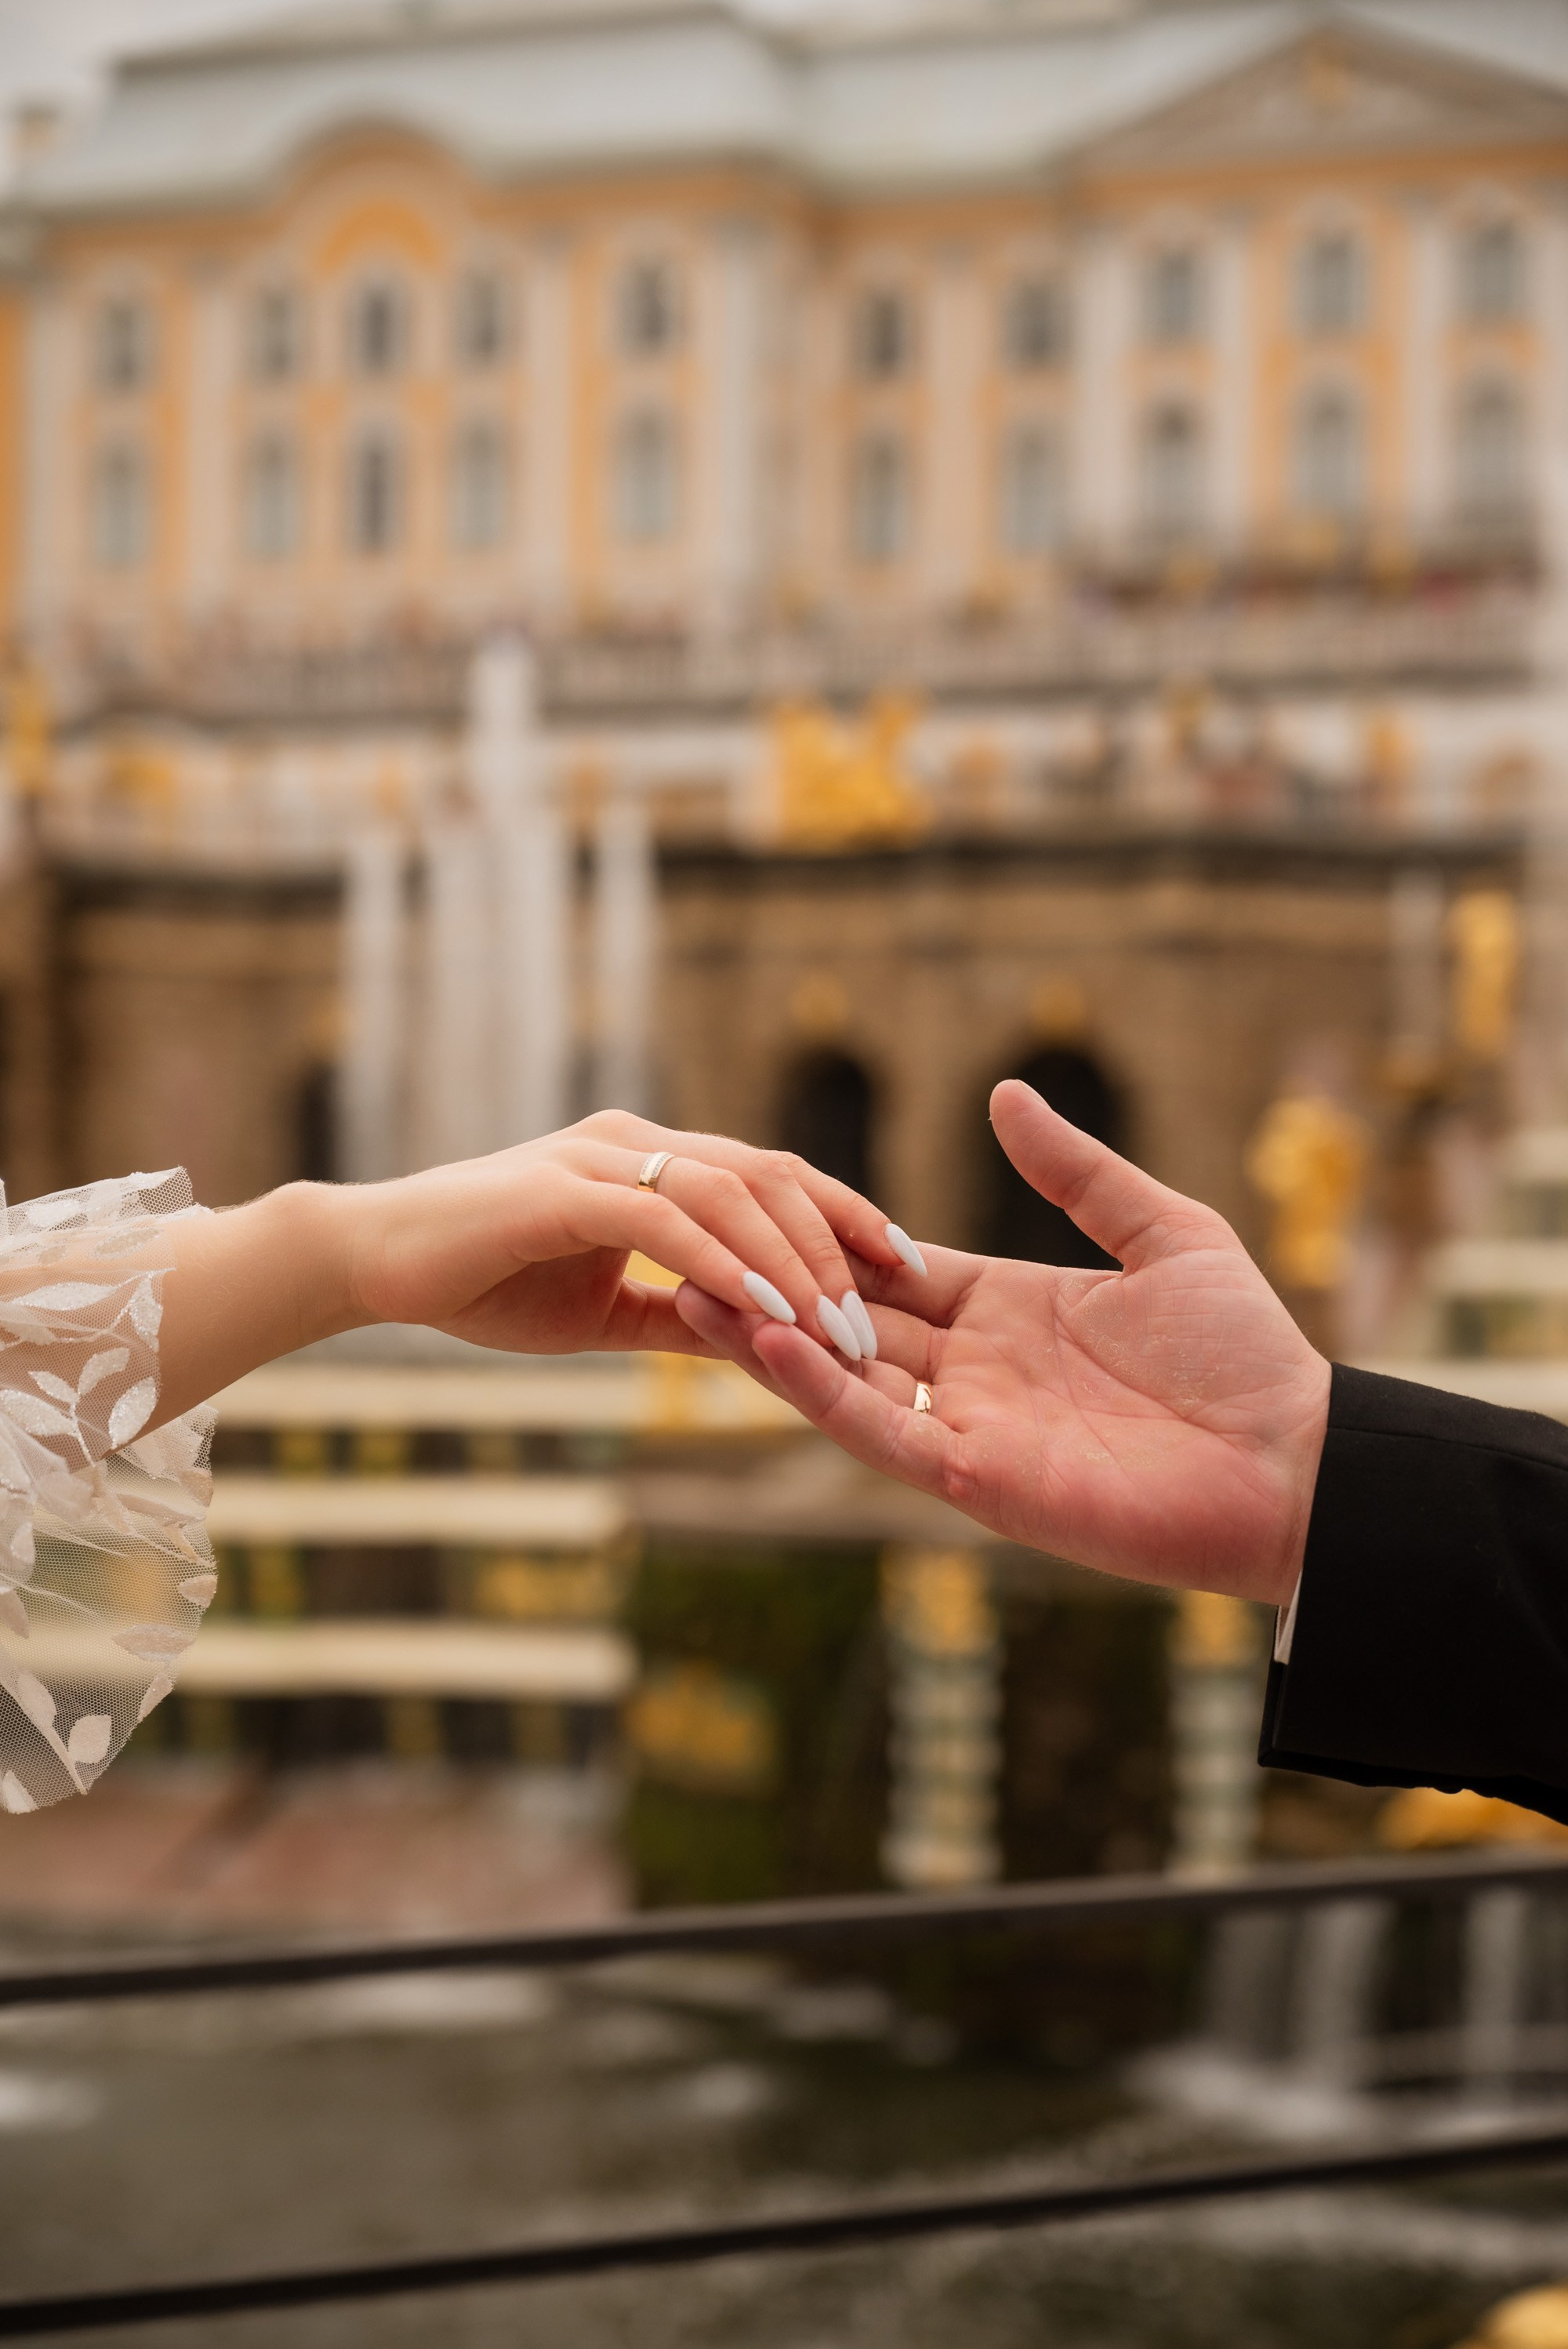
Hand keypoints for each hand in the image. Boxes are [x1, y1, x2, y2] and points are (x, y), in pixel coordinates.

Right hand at [149, 1113, 908, 1422]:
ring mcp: (599, 1159)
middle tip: (887, 1316)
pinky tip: (766, 1305)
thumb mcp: (606, 1310)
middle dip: (841, 1243)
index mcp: (650, 1161)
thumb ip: (681, 1315)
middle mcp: (635, 1143)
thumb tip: (761, 1344)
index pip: (774, 1178)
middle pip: (770, 1175)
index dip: (847, 1219)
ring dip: (792, 1260)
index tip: (904, 1274)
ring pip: (729, 1190)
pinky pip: (663, 1219)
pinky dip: (722, 1261)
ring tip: (839, 1325)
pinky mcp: (561, 1190)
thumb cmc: (484, 1282)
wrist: (374, 1264)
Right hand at [675, 1081, 1331, 1606]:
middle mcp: (972, 1371)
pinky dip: (814, 1391)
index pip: (892, 1267)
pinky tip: (763, 1341)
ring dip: (766, 1338)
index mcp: (1006, 1311)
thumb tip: (1006, 1095)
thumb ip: (1079, 1171)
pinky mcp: (973, 1475)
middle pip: (846, 1321)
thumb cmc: (1247, 1354)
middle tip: (683, 1241)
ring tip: (687, 1286)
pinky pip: (876, 1431)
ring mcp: (966, 1425)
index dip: (828, 1235)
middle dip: (772, 1285)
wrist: (1296, 1460)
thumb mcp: (1164, 1233)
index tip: (752, 1192)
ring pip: (840, 1378)